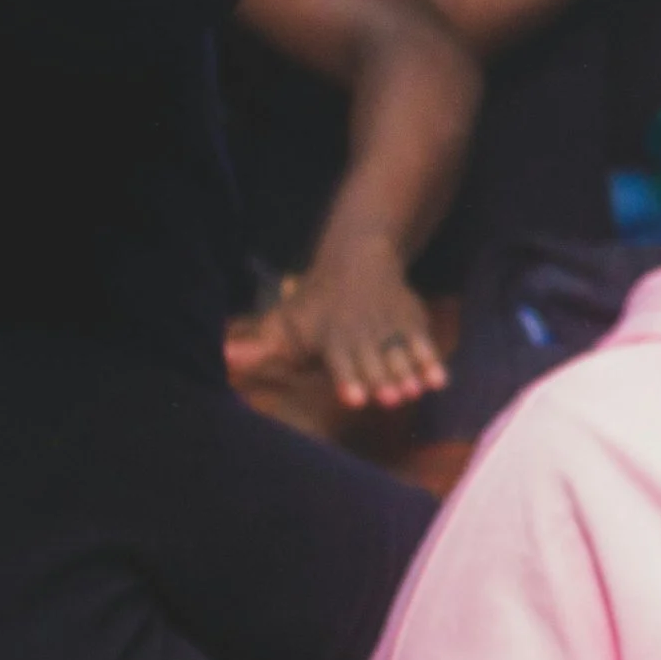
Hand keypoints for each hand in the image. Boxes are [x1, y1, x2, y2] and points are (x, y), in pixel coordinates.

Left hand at [262, 241, 446, 409]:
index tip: (352, 398)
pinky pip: (423, 344)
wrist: (358, 260)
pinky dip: (431, 362)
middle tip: (391, 399)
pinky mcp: (412, 325)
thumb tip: (221, 358)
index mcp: (331, 338)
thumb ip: (259, 348)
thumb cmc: (315, 303)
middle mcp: (361, 335)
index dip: (346, 379)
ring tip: (415, 392)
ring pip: (399, 355)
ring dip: (407, 374)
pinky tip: (439, 382)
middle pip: (373, 362)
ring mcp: (389, 330)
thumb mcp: (285, 322)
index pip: (340, 361)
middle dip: (382, 380)